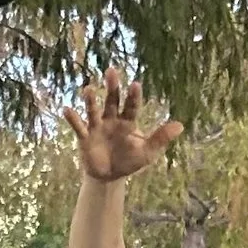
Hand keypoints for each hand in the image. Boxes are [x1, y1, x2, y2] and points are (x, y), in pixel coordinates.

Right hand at [63, 67, 182, 184]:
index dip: (133, 96)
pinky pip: (79, 126)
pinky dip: (73, 119)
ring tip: (88, 89)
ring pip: (94, 111)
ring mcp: (97, 127)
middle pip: (112, 101)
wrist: (109, 176)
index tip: (135, 84)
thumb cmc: (130, 161)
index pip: (132, 106)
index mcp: (128, 121)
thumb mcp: (148, 152)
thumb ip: (161, 138)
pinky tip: (67, 109)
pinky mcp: (85, 138)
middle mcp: (112, 119)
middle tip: (111, 71)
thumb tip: (181, 125)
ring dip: (91, 101)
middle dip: (112, 87)